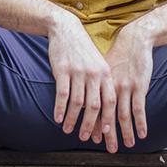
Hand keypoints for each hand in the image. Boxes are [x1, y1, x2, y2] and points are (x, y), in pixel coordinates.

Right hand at [47, 12, 117, 150]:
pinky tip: (57, 118)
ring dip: (72, 119)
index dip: (109, 118)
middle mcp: (94, 73)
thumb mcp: (97, 64)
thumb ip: (101, 83)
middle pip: (95, 105)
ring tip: (67, 130)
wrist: (66, 28)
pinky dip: (60, 108)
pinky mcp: (63, 69)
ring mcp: (78, 71)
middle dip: (91, 124)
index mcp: (105, 73)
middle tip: (85, 138)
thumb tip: (103, 107)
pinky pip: (62, 93)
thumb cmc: (82, 50)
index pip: (110, 100)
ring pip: (78, 102)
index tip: (107, 133)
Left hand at [98, 21, 152, 149]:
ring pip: (122, 115)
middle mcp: (110, 88)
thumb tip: (89, 98)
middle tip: (108, 149)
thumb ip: (98, 84)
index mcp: (100, 84)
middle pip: (107, 116)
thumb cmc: (119, 54)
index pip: (94, 109)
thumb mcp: (103, 67)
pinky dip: (140, 123)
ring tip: (128, 145)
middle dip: (108, 134)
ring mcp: (125, 88)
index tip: (92, 138)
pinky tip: (142, 134)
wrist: (134, 39)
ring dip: (125, 133)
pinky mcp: (139, 86)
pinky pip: (139, 109)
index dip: (94, 124)